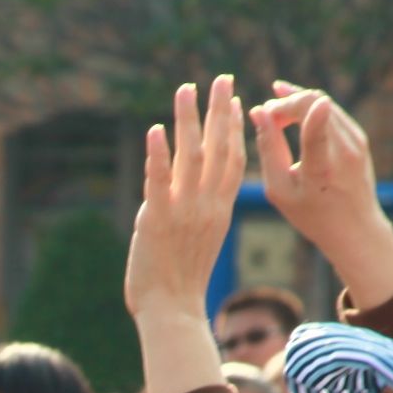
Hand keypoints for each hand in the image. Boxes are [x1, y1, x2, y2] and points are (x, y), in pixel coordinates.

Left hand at [126, 76, 245, 326]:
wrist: (172, 314)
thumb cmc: (181, 286)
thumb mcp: (200, 243)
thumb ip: (200, 215)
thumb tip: (195, 200)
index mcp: (219, 210)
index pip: (233, 161)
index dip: (235, 129)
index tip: (237, 103)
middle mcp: (206, 205)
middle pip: (218, 148)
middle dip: (219, 111)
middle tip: (221, 79)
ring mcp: (183, 211)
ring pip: (190, 156)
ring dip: (188, 120)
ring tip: (186, 89)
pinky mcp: (157, 220)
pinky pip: (158, 181)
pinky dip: (157, 155)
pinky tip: (156, 130)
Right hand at [251, 83, 392, 311]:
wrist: (356, 228)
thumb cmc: (312, 214)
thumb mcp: (280, 190)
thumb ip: (268, 149)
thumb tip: (258, 112)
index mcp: (321, 170)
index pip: (314, 130)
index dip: (296, 106)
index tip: (274, 95)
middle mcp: (343, 151)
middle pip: (312, 103)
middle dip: (284, 102)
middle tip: (264, 114)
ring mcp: (355, 141)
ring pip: (321, 102)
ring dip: (296, 101)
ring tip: (274, 109)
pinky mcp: (359, 137)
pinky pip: (332, 111)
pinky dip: (310, 107)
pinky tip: (293, 111)